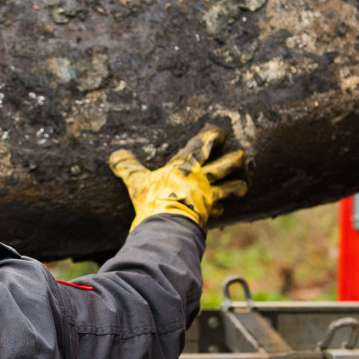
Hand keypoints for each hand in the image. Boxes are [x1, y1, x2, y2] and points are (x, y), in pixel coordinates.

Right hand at [109, 126, 246, 231]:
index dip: (210, 138)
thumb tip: (115, 155)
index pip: (200, 147)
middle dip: (232, 161)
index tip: (220, 133)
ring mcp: (206, 197)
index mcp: (184, 166)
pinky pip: (217, 210)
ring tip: (244, 187)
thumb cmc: (153, 199)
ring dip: (235, 188)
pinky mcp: (207, 214)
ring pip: (227, 189)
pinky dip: (220, 209)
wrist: (166, 224)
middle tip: (242, 156)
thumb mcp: (136, 181)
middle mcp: (199, 179)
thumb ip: (128, 167)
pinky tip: (222, 210)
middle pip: (221, 167)